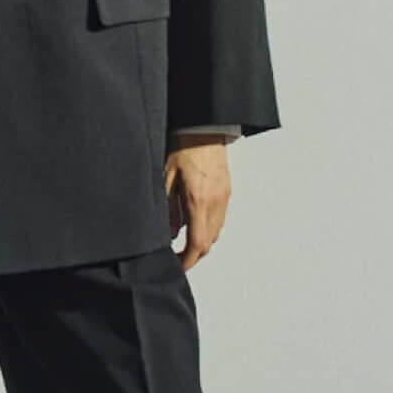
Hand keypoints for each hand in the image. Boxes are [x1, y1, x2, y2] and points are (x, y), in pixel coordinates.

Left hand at [164, 135, 231, 270]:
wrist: (204, 126)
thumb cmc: (183, 146)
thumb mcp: (165, 178)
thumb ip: (168, 209)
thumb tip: (170, 233)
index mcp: (198, 201)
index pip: (197, 244)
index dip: (187, 261)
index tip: (177, 267)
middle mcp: (216, 202)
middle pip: (209, 242)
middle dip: (194, 255)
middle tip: (178, 258)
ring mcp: (224, 196)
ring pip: (216, 231)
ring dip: (202, 241)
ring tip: (184, 242)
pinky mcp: (226, 190)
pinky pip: (219, 217)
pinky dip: (208, 227)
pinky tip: (194, 222)